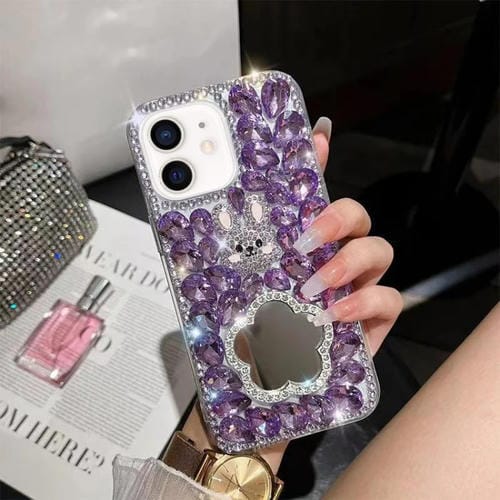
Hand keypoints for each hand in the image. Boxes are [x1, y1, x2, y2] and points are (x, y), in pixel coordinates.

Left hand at [182, 117, 402, 473]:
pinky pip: (390, 299)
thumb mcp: (218, 292)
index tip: (313, 135)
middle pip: (355, 215)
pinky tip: (333, 314)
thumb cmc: (238, 340)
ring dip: (350, 260)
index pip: (311, 194)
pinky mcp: (372, 323)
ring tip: (315, 284)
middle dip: (337, 216)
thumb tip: (177, 214)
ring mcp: (354, 289)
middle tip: (306, 236)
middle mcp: (328, 260)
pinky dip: (365, 302)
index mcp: (294, 246)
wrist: (253, 396)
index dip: (316, 161)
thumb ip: (210, 255)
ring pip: (380, 249)